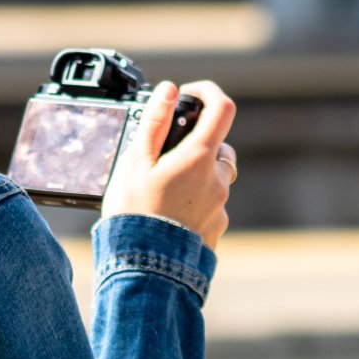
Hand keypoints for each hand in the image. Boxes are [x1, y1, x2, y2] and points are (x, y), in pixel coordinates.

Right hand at [101, 80, 236, 249]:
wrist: (145, 268)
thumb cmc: (136, 212)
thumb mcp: (136, 161)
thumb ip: (154, 122)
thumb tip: (169, 90)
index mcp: (200, 158)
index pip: (222, 108)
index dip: (209, 92)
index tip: (189, 95)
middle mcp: (218, 180)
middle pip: (218, 146)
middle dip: (195, 143)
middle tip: (162, 155)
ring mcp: (220, 206)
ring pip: (213, 177)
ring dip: (192, 175)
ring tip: (157, 191)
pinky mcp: (216, 229)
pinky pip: (209, 204)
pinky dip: (192, 202)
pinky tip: (165, 214)